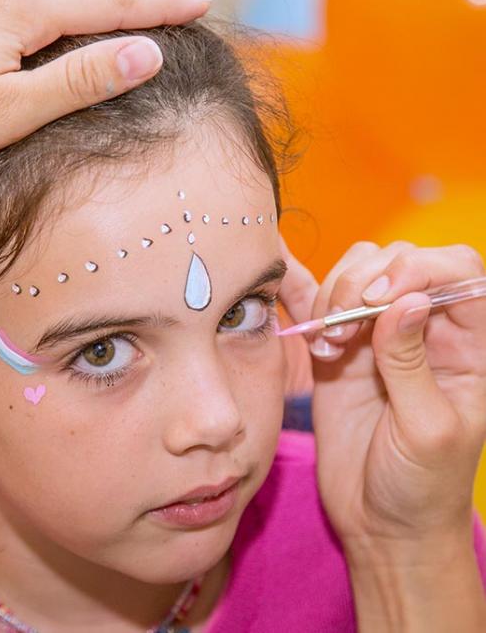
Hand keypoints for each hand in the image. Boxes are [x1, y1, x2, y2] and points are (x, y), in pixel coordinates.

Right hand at [279, 239, 485, 554]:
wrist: (380, 523)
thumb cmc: (422, 486)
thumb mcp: (428, 429)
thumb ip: (412, 364)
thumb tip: (404, 301)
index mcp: (470, 347)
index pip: (457, 273)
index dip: (421, 268)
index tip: (383, 297)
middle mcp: (425, 332)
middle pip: (401, 260)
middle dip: (367, 280)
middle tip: (346, 324)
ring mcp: (379, 337)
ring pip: (360, 272)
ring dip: (336, 294)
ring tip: (329, 344)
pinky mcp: (341, 350)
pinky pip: (325, 304)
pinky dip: (313, 311)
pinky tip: (317, 347)